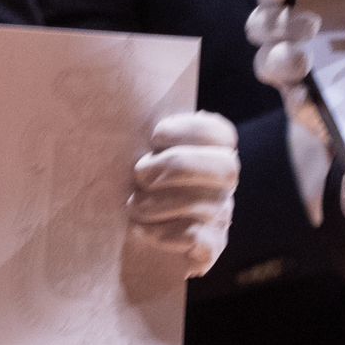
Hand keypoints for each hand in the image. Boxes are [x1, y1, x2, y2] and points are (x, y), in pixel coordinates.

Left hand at [128, 111, 238, 276]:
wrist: (130, 245)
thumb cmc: (136, 189)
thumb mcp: (144, 156)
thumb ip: (147, 138)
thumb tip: (119, 96)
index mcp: (212, 151)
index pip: (219, 133)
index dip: (189, 130)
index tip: (155, 137)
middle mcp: (224, 182)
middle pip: (225, 168)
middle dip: (178, 167)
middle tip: (140, 174)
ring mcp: (221, 215)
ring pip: (206, 205)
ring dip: (160, 205)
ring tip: (134, 207)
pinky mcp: (211, 248)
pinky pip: (198, 238)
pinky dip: (166, 235)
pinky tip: (143, 232)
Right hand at [245, 0, 344, 225]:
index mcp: (326, 2)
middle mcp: (303, 34)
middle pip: (264, 21)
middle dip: (276, 20)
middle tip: (308, 24)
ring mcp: (301, 74)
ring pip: (268, 62)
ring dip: (280, 59)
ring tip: (305, 61)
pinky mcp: (310, 109)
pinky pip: (292, 103)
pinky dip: (300, 100)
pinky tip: (311, 98)